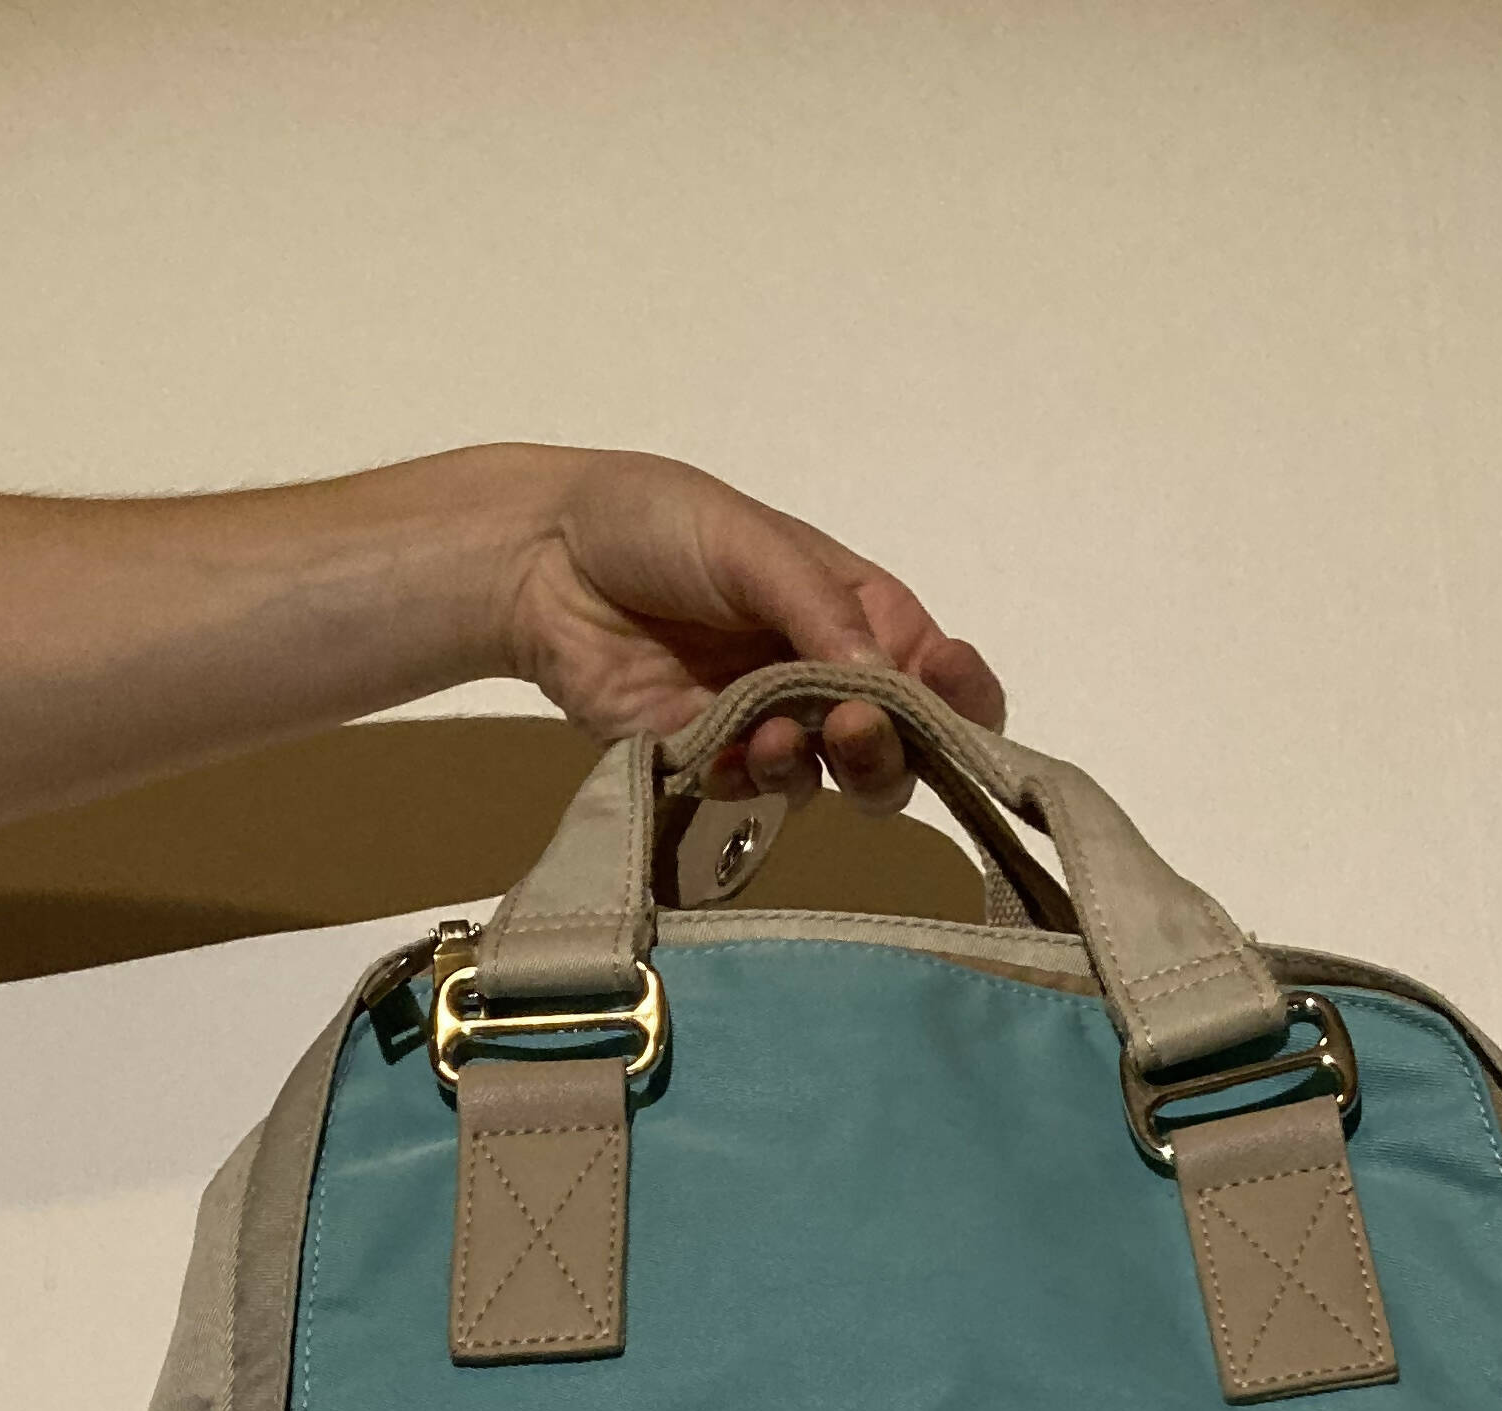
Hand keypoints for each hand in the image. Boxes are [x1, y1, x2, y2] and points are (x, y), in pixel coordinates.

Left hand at [487, 447, 1006, 809]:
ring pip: (836, 782)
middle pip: (901, 745)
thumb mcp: (748, 542)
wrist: (541, 562)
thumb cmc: (654, 525)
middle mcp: (826, 673)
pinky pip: (760, 795)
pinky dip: (755, 780)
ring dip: (820, 767)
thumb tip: (882, 679)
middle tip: (850, 730)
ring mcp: (774, 724)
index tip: (945, 694)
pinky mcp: (716, 763)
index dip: (960, 696)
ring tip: (774, 736)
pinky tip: (729, 751)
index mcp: (856, 609)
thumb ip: (817, 609)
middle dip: (889, 747)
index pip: (938, 671)